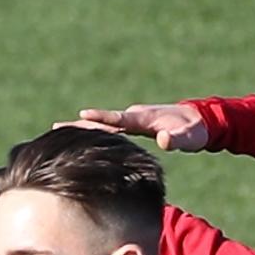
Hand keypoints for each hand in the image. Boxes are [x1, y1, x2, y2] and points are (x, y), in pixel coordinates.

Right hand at [63, 103, 210, 152]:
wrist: (199, 120)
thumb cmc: (194, 131)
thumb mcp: (190, 138)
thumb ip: (178, 139)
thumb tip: (164, 139)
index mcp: (143, 118)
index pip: (118, 118)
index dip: (101, 117)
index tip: (82, 114)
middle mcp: (134, 117)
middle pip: (103, 121)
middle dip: (80, 124)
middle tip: (55, 127)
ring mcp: (132, 121)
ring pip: (103, 125)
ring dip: (82, 128)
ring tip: (58, 132)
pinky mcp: (133, 127)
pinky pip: (109, 129)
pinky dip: (93, 132)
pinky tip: (82, 140)